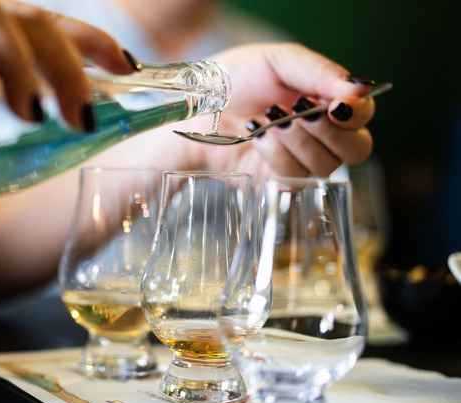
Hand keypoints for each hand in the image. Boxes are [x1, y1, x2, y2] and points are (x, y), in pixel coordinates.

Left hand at [188, 42, 375, 176]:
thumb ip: (321, 72)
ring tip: (267, 118)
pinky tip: (257, 136)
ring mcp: (302, 160)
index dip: (356, 113)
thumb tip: (362, 88)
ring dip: (295, 140)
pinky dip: (275, 154)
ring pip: (324, 165)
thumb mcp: (280, 62)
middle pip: (356, 149)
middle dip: (326, 131)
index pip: (364, 115)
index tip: (337, 105)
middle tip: (296, 111)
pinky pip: (294, 178)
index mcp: (329, 101)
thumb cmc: (238, 78)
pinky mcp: (277, 179)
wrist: (198, 105)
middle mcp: (323, 134)